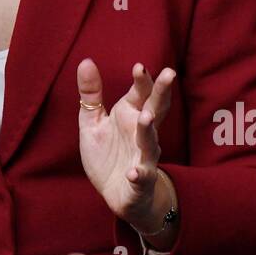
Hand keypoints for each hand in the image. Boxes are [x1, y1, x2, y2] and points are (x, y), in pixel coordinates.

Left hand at [76, 59, 175, 233]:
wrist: (118, 193)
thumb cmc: (109, 153)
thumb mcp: (93, 122)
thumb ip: (91, 94)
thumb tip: (85, 61)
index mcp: (131, 115)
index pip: (141, 93)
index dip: (142, 80)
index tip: (139, 66)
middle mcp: (141, 133)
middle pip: (156, 109)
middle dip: (162, 92)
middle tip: (170, 73)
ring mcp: (143, 156)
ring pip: (150, 142)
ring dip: (148, 130)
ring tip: (147, 117)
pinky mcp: (140, 181)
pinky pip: (142, 176)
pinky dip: (139, 174)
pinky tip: (133, 172)